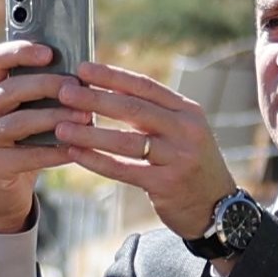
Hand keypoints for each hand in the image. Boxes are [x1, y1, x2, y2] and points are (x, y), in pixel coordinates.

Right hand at [0, 39, 78, 230]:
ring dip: (56, 117)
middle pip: (11, 89)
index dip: (20, 51)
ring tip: (85, 116)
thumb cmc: (22, 147)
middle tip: (78, 88)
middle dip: (48, 85)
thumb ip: (41, 97)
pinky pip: (27, 156)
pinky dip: (54, 152)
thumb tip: (81, 76)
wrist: (0, 194)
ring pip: (20, 122)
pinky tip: (75, 149)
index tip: (50, 52)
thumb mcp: (27, 116)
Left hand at [45, 62, 237, 227]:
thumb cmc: (189, 164)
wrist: (218, 207)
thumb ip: (153, 114)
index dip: (112, 76)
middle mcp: (186, 130)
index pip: (145, 86)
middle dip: (95, 99)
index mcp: (187, 111)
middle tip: (64, 92)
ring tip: (60, 126)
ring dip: (89, 133)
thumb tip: (106, 91)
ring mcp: (178, 158)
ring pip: (126, 140)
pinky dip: (97, 161)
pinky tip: (75, 155)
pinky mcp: (167, 184)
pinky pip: (124, 170)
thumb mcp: (181, 132)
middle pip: (133, 109)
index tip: (82, 69)